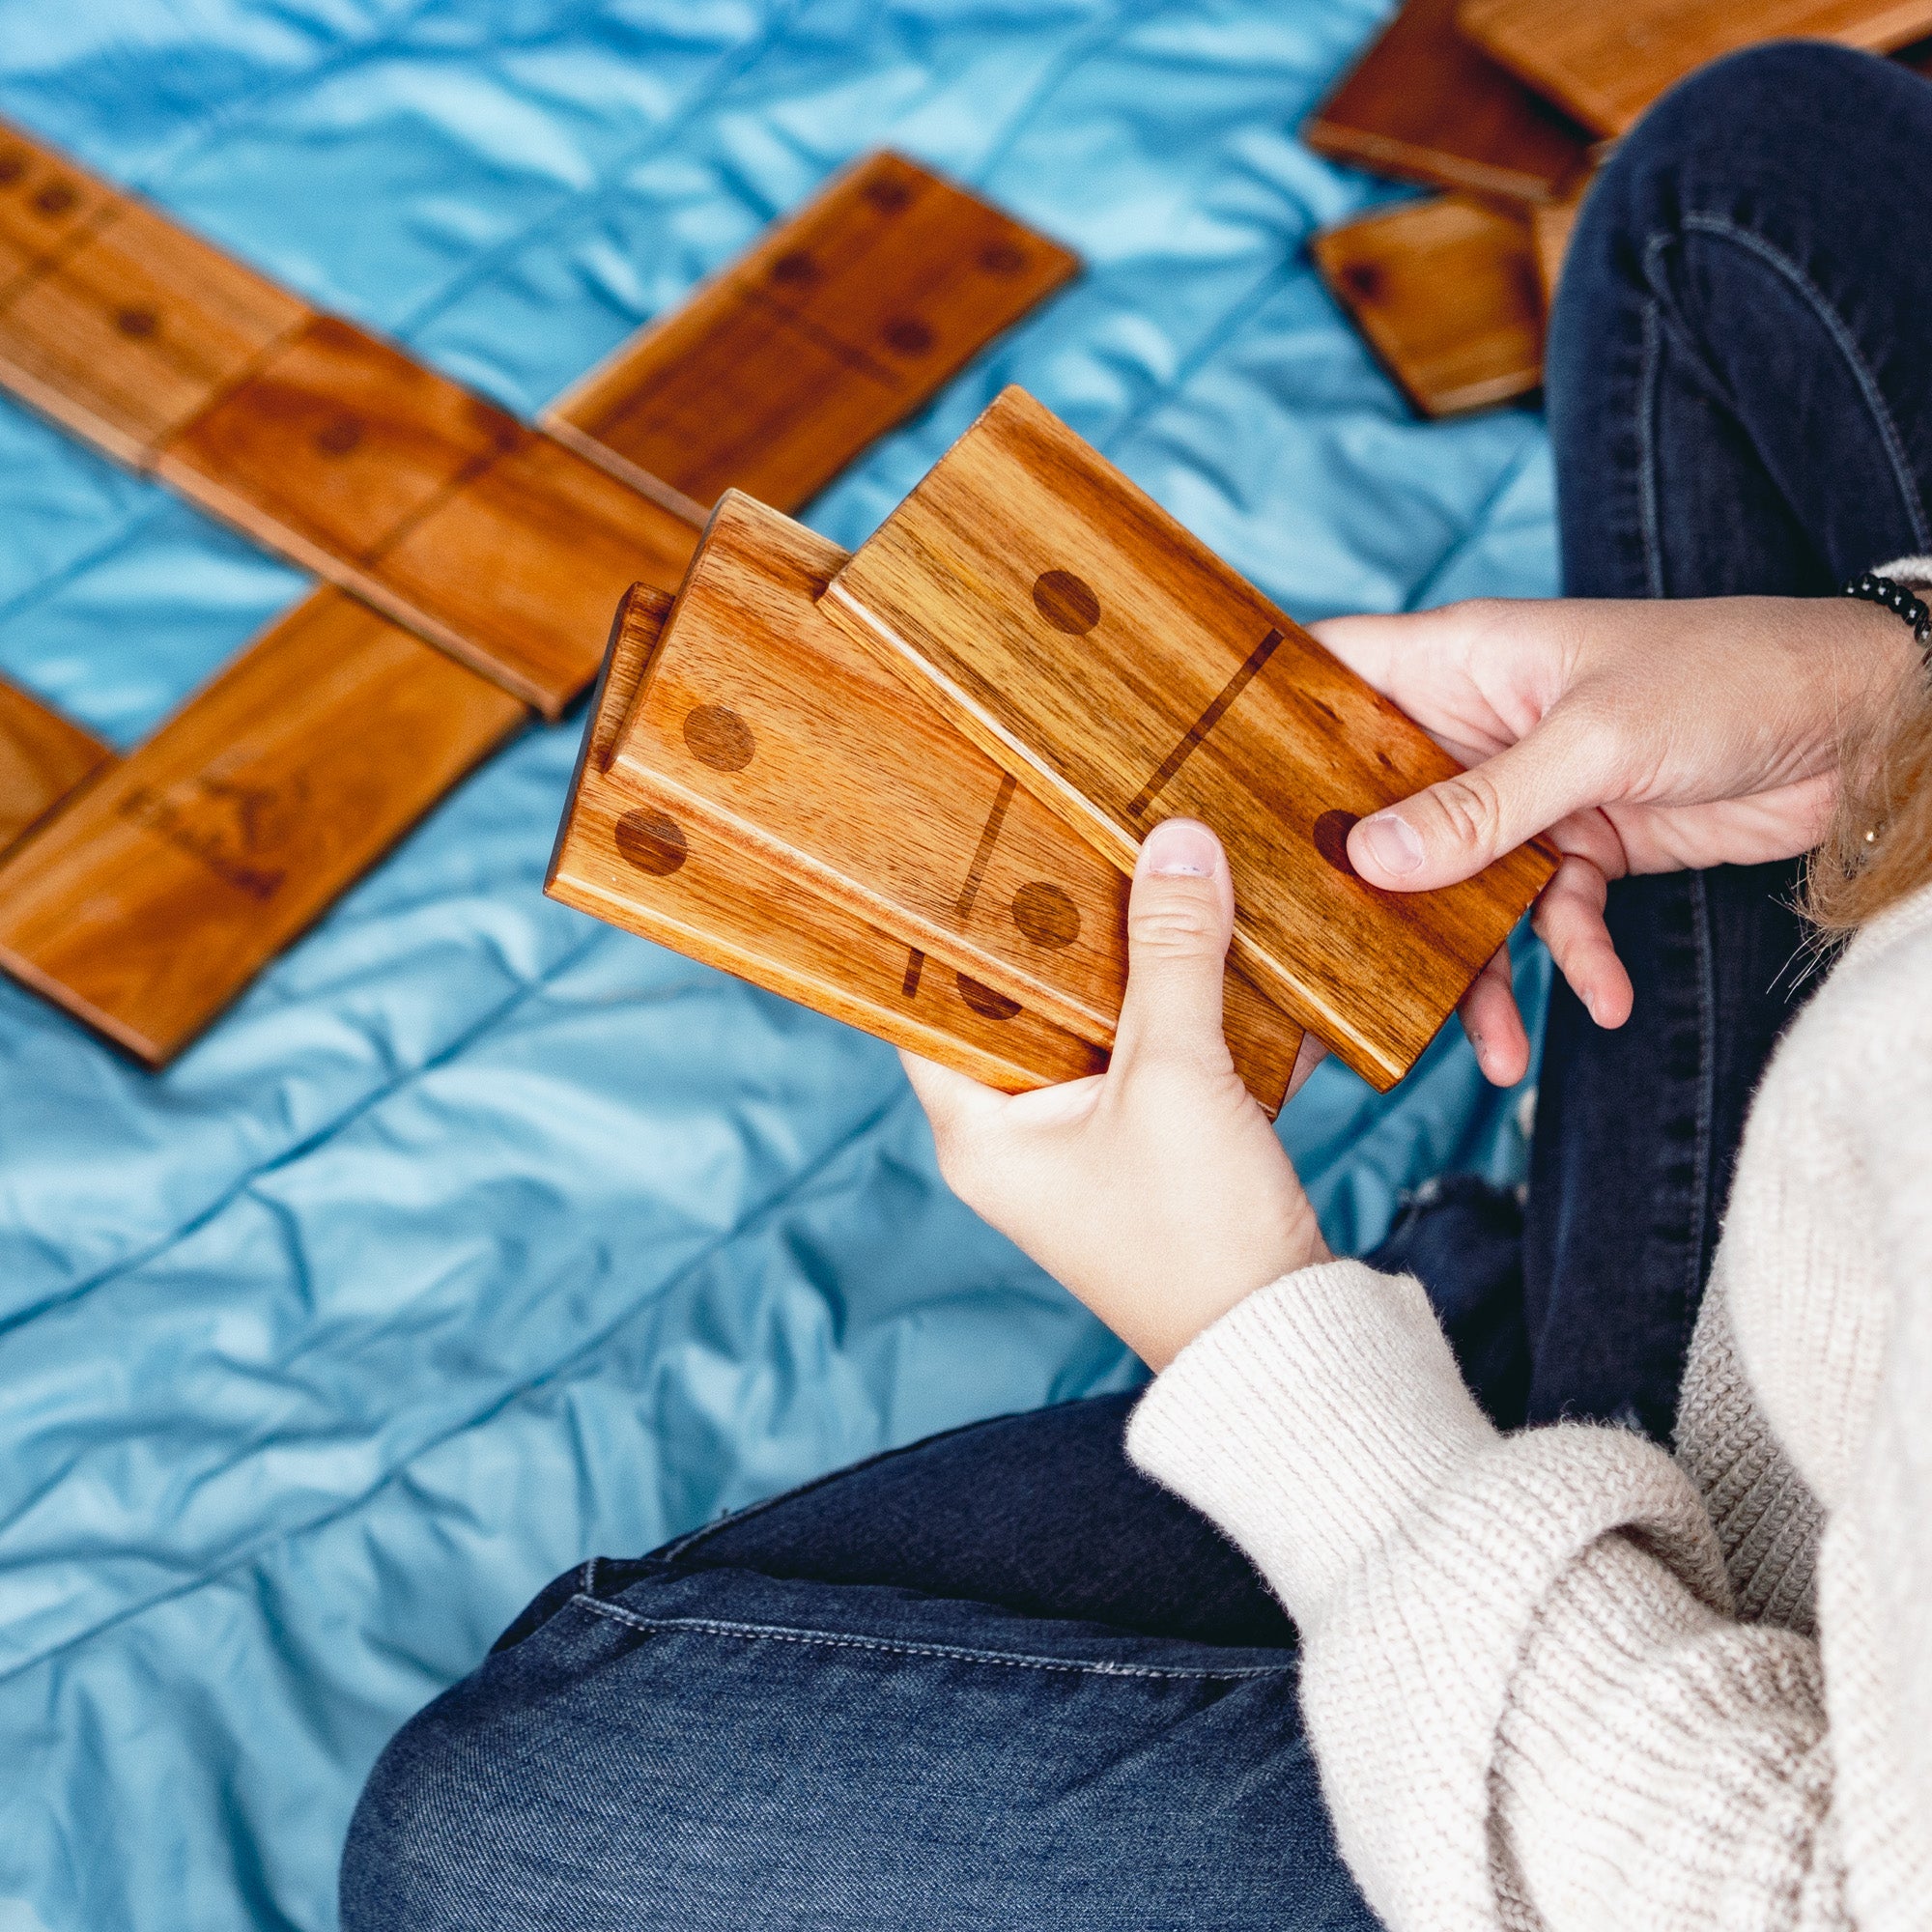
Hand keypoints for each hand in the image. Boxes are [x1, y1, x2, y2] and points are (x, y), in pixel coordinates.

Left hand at [902, 819, 1329, 1370]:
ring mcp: (1083, 1146)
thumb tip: (1175, 844)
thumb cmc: (1198, 1235)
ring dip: (1136, 964)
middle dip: (1067, 927)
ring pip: (1095, 1023)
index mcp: (979, 1130)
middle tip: (1085, 836)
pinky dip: (1184, 1011)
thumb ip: (1172, 955)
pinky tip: (1222, 953)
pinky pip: (1151, 1055)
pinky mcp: (1148, 1149)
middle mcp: (1017, 1138)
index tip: (978, 844)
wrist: (1284, 1340)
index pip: (926, 1003)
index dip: (947, 925)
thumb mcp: (1177, 1076)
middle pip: (1021, 1001)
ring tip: (1158, 875)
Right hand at [1310, 595, 1915, 1081]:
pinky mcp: (1581, 845)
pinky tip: (1600, 1001)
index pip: (1327, 677)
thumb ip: (1481, 809)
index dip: (1262, 724)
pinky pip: (1544, 918)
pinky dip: (1568, 963)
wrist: (1869, 727)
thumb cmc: (1730, 678)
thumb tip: (1371, 861)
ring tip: (1486, 1047)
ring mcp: (1525, 792)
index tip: (1202, 795)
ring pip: (1455, 889)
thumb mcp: (1596, 743)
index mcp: (1458, 664)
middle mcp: (1474, 729)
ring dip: (1471, 967)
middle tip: (1315, 965)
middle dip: (1355, 891)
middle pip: (1377, 812)